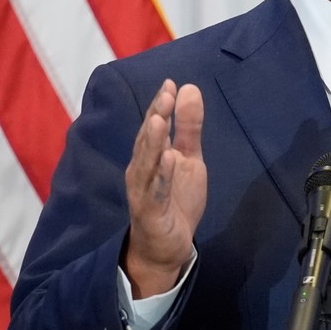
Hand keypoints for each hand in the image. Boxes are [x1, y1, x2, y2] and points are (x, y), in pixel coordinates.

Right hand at [123, 80, 206, 297]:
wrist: (167, 246)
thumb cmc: (175, 199)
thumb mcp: (189, 159)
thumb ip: (189, 128)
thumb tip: (188, 88)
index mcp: (150, 156)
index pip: (154, 126)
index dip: (161, 105)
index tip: (171, 83)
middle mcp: (141, 170)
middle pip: (147, 140)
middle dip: (156, 116)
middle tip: (166, 93)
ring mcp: (143, 191)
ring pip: (146, 163)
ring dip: (153, 142)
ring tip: (160, 120)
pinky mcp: (150, 212)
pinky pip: (155, 192)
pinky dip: (162, 175)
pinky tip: (169, 159)